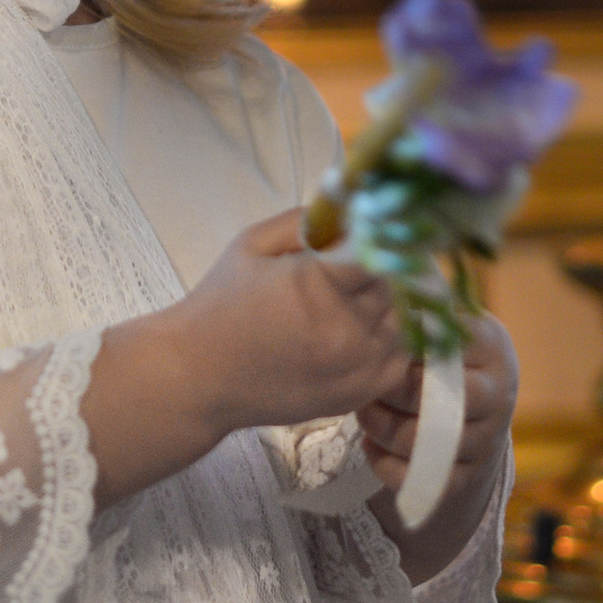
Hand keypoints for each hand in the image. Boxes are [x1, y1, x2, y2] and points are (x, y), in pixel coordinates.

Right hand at [172, 208, 417, 434]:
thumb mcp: (252, 244)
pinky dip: (389, 342)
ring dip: (386, 307)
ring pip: (402, 323)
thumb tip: (352, 207)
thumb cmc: (221, 304)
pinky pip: (399, 360)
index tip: (369, 232)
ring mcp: (357, 367)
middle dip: (378, 270)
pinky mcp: (358, 395)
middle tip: (352, 267)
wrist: (199, 375)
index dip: (377, 239)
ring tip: (353, 300)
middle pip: (395, 286)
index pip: (382, 251)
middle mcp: (347, 329)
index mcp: (319, 285)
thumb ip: (306, 220)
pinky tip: (361, 332)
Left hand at [359, 313, 519, 583]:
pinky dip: (383, 464)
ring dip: (379, 427)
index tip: (380, 339)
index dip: (405, 344)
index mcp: (489, 345)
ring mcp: (485, 440)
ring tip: (364, 409)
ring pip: (421, 443)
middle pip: (437, 399)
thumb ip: (418, 303)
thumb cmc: (445, 354)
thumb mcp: (443, 321)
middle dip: (391, 392)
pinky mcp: (467, 478)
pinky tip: (371, 444)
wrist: (479, 414)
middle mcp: (497, 393)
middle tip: (367, 380)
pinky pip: (417, 479)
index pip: (447, 341)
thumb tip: (378, 270)